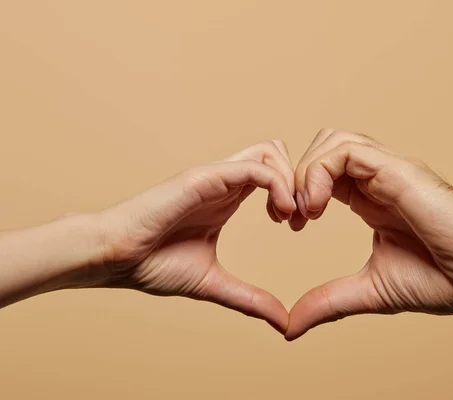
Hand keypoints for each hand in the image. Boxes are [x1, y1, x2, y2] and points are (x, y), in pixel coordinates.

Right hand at [92, 140, 295, 333]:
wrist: (115, 259)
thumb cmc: (153, 265)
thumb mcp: (215, 284)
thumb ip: (250, 299)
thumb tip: (284, 322)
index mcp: (228, 198)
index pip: (273, 175)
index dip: (294, 195)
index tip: (297, 226)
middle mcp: (225, 182)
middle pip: (277, 154)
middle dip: (299, 181)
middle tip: (300, 217)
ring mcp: (216, 176)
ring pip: (270, 152)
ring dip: (291, 180)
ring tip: (289, 214)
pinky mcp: (205, 177)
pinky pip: (254, 166)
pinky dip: (277, 184)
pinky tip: (279, 213)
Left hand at [286, 129, 452, 339]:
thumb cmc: (444, 278)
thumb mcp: (370, 290)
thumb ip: (329, 302)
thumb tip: (291, 328)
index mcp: (370, 198)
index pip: (323, 172)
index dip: (297, 192)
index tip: (289, 224)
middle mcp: (378, 178)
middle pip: (323, 147)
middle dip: (294, 176)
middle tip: (288, 216)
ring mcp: (389, 171)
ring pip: (332, 141)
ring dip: (305, 172)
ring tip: (305, 212)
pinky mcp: (398, 171)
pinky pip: (347, 151)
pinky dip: (320, 173)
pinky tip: (319, 208)